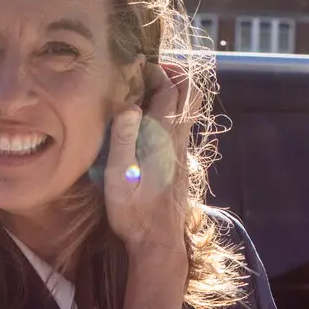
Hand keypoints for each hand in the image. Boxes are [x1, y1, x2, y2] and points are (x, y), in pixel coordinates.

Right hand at [101, 60, 193, 259]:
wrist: (157, 240)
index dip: (154, 71)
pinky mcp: (180, 161)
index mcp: (163, 135)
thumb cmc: (133, 210)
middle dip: (174, 72)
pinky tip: (149, 119)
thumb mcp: (118, 175)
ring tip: (148, 88)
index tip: (134, 68)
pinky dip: (171, 109)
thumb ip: (123, 138)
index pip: (169, 88)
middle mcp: (178, 138)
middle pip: (190, 91)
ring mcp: (182, 149)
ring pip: (189, 107)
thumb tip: (129, 105)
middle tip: (149, 70)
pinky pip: (182, 123)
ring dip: (174, 90)